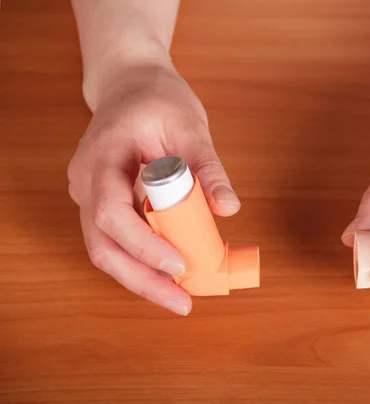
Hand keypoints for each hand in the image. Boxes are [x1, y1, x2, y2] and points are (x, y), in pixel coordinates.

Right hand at [68, 64, 239, 315]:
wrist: (130, 84)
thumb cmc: (158, 99)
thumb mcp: (189, 125)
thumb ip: (208, 167)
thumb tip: (230, 209)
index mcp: (103, 156)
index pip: (111, 212)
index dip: (144, 246)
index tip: (180, 265)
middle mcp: (86, 180)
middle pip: (102, 245)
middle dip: (142, 280)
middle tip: (183, 303)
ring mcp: (89, 193)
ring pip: (106, 248)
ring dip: (141, 276)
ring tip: (180, 295)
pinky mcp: (102, 201)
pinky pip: (116, 239)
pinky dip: (142, 259)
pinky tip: (170, 272)